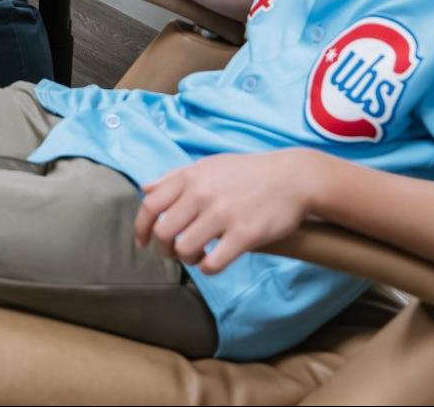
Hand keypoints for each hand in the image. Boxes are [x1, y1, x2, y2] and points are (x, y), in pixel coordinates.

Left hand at [135, 150, 323, 274]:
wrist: (292, 178)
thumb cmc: (248, 173)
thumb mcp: (208, 165)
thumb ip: (174, 177)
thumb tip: (145, 189)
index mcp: (190, 177)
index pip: (150, 206)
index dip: (140, 228)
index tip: (143, 242)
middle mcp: (202, 194)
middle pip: (163, 232)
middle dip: (164, 249)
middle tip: (175, 252)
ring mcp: (224, 214)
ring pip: (184, 249)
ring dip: (187, 259)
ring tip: (197, 256)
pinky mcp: (245, 234)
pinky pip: (213, 262)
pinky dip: (207, 268)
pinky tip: (214, 262)